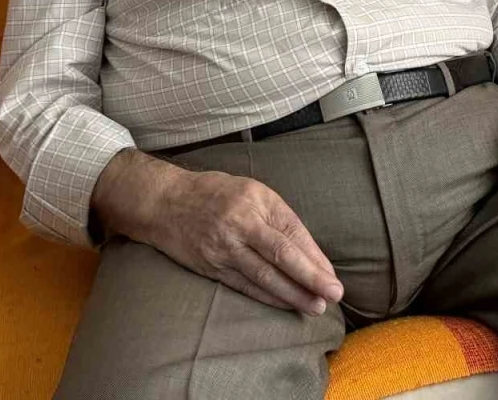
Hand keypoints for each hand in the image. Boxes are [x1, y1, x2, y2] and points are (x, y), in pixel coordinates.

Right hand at [92, 149, 342, 315]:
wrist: (164, 202)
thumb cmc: (215, 193)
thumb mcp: (251, 191)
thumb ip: (277, 217)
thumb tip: (309, 250)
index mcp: (255, 199)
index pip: (292, 230)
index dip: (313, 254)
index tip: (331, 273)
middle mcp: (240, 223)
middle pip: (281, 255)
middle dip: (310, 276)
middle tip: (334, 293)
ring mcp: (223, 247)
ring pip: (263, 276)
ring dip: (292, 294)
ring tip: (315, 306)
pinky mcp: (211, 267)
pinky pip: (244, 285)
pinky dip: (267, 297)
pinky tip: (285, 304)